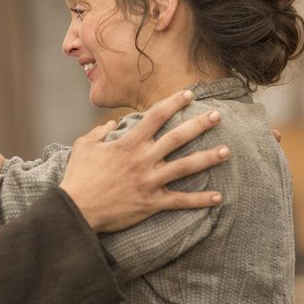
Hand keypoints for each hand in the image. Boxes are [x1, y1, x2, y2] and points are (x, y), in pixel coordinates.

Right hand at [60, 90, 227, 232]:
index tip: (189, 94)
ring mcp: (149, 181)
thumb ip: (99, 132)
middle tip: (218, 115)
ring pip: (185, 167)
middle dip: (200, 124)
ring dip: (208, 158)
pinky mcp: (151, 203)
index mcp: (128, 143)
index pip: (156, 116)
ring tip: (227, 151)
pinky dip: (200, 200)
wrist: (76, 209)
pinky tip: (218, 197)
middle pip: (178, 137)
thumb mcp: (83, 147)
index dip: (174, 103)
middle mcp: (143, 159)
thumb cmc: (78, 177)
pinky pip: (180, 200)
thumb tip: (112, 124)